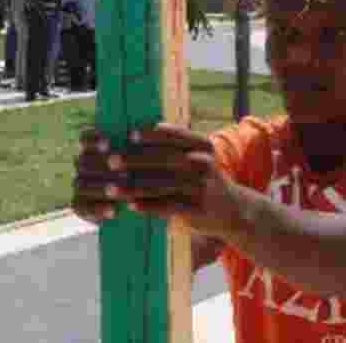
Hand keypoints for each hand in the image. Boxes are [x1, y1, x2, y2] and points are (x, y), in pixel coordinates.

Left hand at [72, 124, 239, 237]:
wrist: (234, 210)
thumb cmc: (203, 179)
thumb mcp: (197, 157)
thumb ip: (174, 146)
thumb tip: (134, 134)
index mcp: (202, 145)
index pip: (175, 136)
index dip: (151, 135)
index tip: (129, 134)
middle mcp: (203, 163)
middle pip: (165, 159)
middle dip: (136, 159)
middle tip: (111, 160)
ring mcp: (202, 187)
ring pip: (163, 184)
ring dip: (135, 186)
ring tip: (112, 188)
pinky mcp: (198, 209)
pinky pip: (169, 206)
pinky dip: (149, 206)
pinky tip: (131, 206)